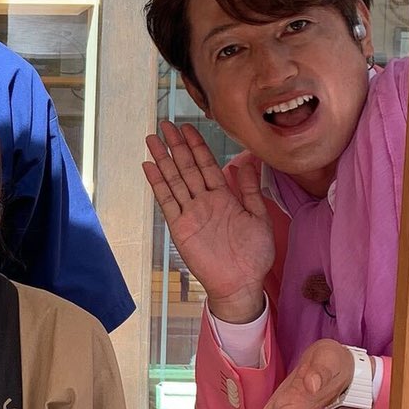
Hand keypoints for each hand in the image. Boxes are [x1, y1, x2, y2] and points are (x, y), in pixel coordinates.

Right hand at [142, 120, 274, 319]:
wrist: (241, 283)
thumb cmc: (254, 255)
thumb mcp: (258, 217)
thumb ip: (249, 190)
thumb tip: (247, 162)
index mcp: (224, 197)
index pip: (207, 165)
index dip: (197, 146)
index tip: (188, 128)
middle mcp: (204, 201)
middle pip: (187, 168)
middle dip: (176, 146)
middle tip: (165, 125)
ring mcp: (190, 213)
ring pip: (174, 180)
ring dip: (163, 159)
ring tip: (152, 140)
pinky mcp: (180, 226)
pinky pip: (167, 201)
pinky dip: (158, 184)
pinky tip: (149, 167)